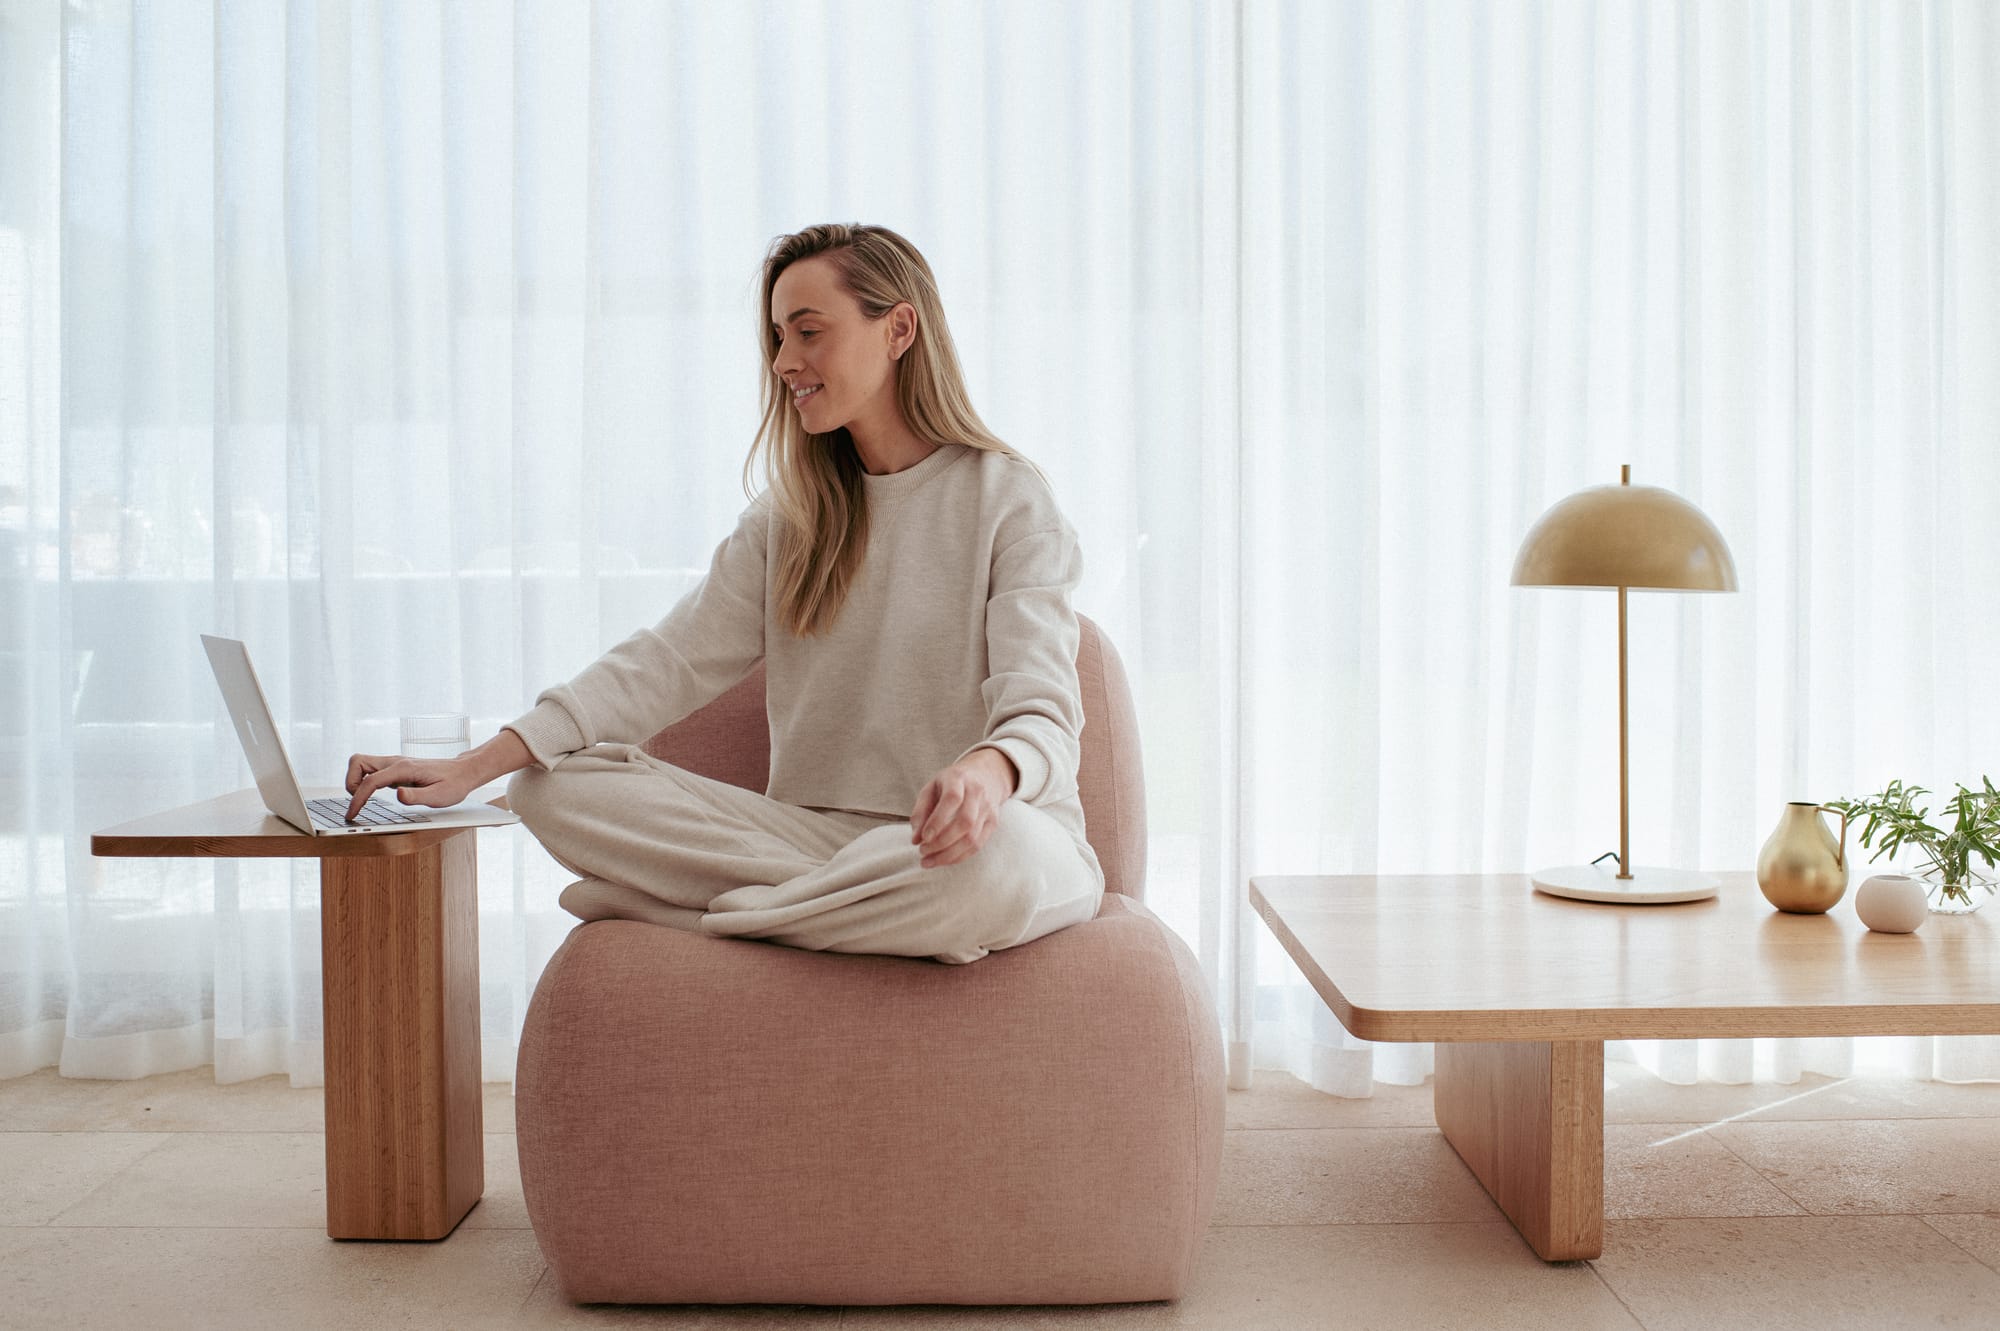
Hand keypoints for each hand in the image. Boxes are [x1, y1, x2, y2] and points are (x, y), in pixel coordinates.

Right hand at [344, 753, 480, 821]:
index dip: (357, 798)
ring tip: (362, 801)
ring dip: (355, 781)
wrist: (463, 772)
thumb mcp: (439, 796)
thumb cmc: (453, 784)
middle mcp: (396, 762)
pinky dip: (364, 782)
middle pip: (358, 762)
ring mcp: (394, 764)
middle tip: (357, 802)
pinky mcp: (395, 769)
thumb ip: (417, 796)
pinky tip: (370, 797)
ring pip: (361, 764)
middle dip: (350, 782)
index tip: (352, 814)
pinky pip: (370, 771)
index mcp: (404, 768)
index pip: (371, 780)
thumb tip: (398, 794)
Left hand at [910, 749, 1017, 868]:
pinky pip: (978, 845)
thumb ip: (920, 812)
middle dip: (942, 842)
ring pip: (972, 838)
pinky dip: (959, 857)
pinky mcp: (993, 823)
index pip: (952, 799)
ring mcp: (988, 809)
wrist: (986, 775)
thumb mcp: (931, 788)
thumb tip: (915, 839)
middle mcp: (977, 793)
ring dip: (949, 855)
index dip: (938, 821)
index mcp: (958, 779)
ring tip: (929, 861)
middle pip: (965, 822)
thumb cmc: (951, 784)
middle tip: (923, 851)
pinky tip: (944, 860)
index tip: (924, 838)